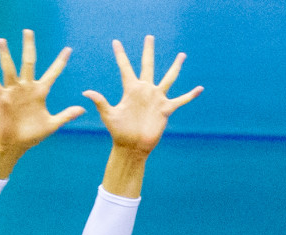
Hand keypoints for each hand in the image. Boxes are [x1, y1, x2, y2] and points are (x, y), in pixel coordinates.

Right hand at [0, 30, 83, 156]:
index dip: (61, 62)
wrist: (16, 144)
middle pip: (29, 62)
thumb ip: (66, 115)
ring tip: (2, 40)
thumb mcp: (52, 124)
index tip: (68, 49)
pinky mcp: (3, 98)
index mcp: (40, 92)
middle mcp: (27, 87)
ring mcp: (14, 91)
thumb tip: (83, 109)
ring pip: (10, 69)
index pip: (53, 73)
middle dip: (29, 47)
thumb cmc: (33, 134)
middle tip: (28, 31)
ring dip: (5, 55)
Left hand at [83, 36, 201, 155]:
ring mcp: (156, 99)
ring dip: (175, 67)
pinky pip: (180, 100)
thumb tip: (86, 92)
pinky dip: (190, 95)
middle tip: (149, 37)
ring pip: (168, 79)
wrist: (132, 146)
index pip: (125, 67)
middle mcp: (144, 90)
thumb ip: (100, 101)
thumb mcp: (109, 115)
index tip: (115, 42)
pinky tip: (199, 89)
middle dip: (148, 51)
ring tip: (182, 55)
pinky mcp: (165, 109)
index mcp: (130, 89)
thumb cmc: (119, 131)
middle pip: (148, 65)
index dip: (120, 55)